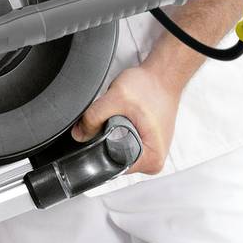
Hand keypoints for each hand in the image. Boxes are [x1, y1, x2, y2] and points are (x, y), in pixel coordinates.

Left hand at [75, 60, 186, 174]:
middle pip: (115, 160)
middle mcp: (155, 161)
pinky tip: (126, 119)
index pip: (114, 167)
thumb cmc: (150, 86)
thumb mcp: (117, 98)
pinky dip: (120, 133)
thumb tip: (80, 134)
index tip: (101, 132)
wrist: (163, 76)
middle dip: (107, 141)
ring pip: (118, 152)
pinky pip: (125, 145)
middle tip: (116, 119)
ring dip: (114, 136)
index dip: (100, 150)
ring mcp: (152, 153)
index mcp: (152, 158)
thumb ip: (93, 117)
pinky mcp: (148, 145)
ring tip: (124, 117)